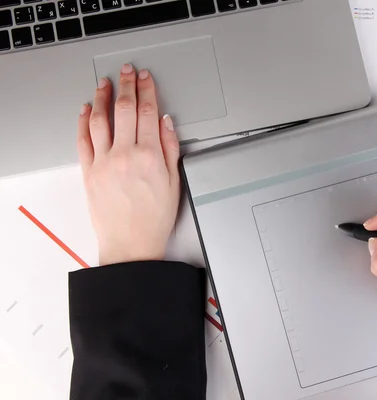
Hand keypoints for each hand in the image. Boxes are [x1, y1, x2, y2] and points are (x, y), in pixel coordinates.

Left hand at [77, 64, 180, 265]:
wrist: (131, 243)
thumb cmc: (154, 218)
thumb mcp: (174, 182)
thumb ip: (171, 149)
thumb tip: (166, 123)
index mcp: (150, 156)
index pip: (148, 112)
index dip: (147, 90)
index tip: (146, 78)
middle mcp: (125, 154)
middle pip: (125, 109)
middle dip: (127, 84)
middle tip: (128, 71)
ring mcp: (104, 161)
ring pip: (100, 119)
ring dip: (102, 96)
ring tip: (105, 82)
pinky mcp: (89, 171)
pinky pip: (83, 139)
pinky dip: (83, 120)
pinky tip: (87, 109)